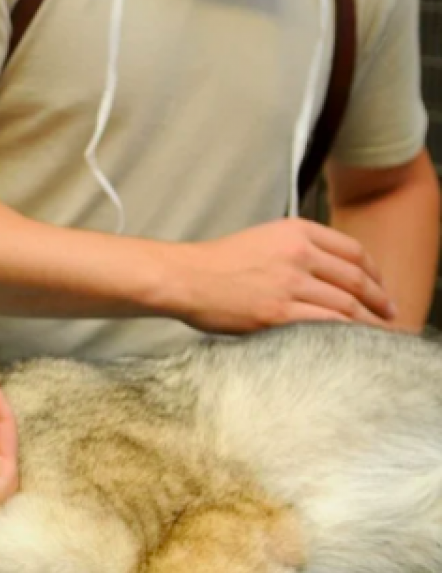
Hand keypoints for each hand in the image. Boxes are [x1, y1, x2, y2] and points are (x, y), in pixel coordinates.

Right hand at [170, 218, 395, 332]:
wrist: (184, 277)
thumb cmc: (216, 263)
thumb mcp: (262, 239)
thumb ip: (296, 248)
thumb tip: (327, 273)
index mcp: (295, 231)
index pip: (352, 250)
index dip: (374, 272)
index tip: (380, 287)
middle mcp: (298, 253)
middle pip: (355, 279)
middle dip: (379, 299)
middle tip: (389, 314)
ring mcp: (289, 284)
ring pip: (346, 304)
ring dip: (367, 321)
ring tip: (376, 333)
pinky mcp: (279, 313)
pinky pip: (327, 325)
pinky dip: (346, 334)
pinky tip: (351, 341)